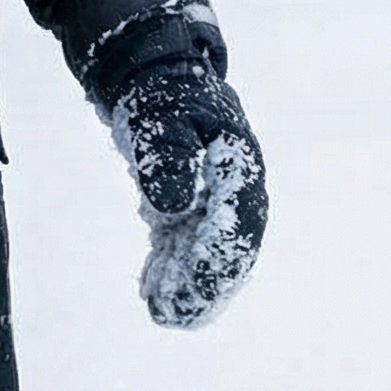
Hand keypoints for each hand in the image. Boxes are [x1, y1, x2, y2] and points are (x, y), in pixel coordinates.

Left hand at [110, 60, 267, 327]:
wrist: (152, 76)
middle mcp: (234, 191)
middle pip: (229, 250)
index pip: (238, 223)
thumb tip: (174, 206)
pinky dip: (169, 269)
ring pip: (206, 255)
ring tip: (160, 313)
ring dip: (187, 287)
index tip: (193, 286)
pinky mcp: (187, 207)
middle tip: (175, 315)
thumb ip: (170, 155)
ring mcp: (212, 201)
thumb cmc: (163, 92)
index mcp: (240, 167)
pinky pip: (184, 246)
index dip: (218, 259)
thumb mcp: (163, 115)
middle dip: (204, 287)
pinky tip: (150, 291)